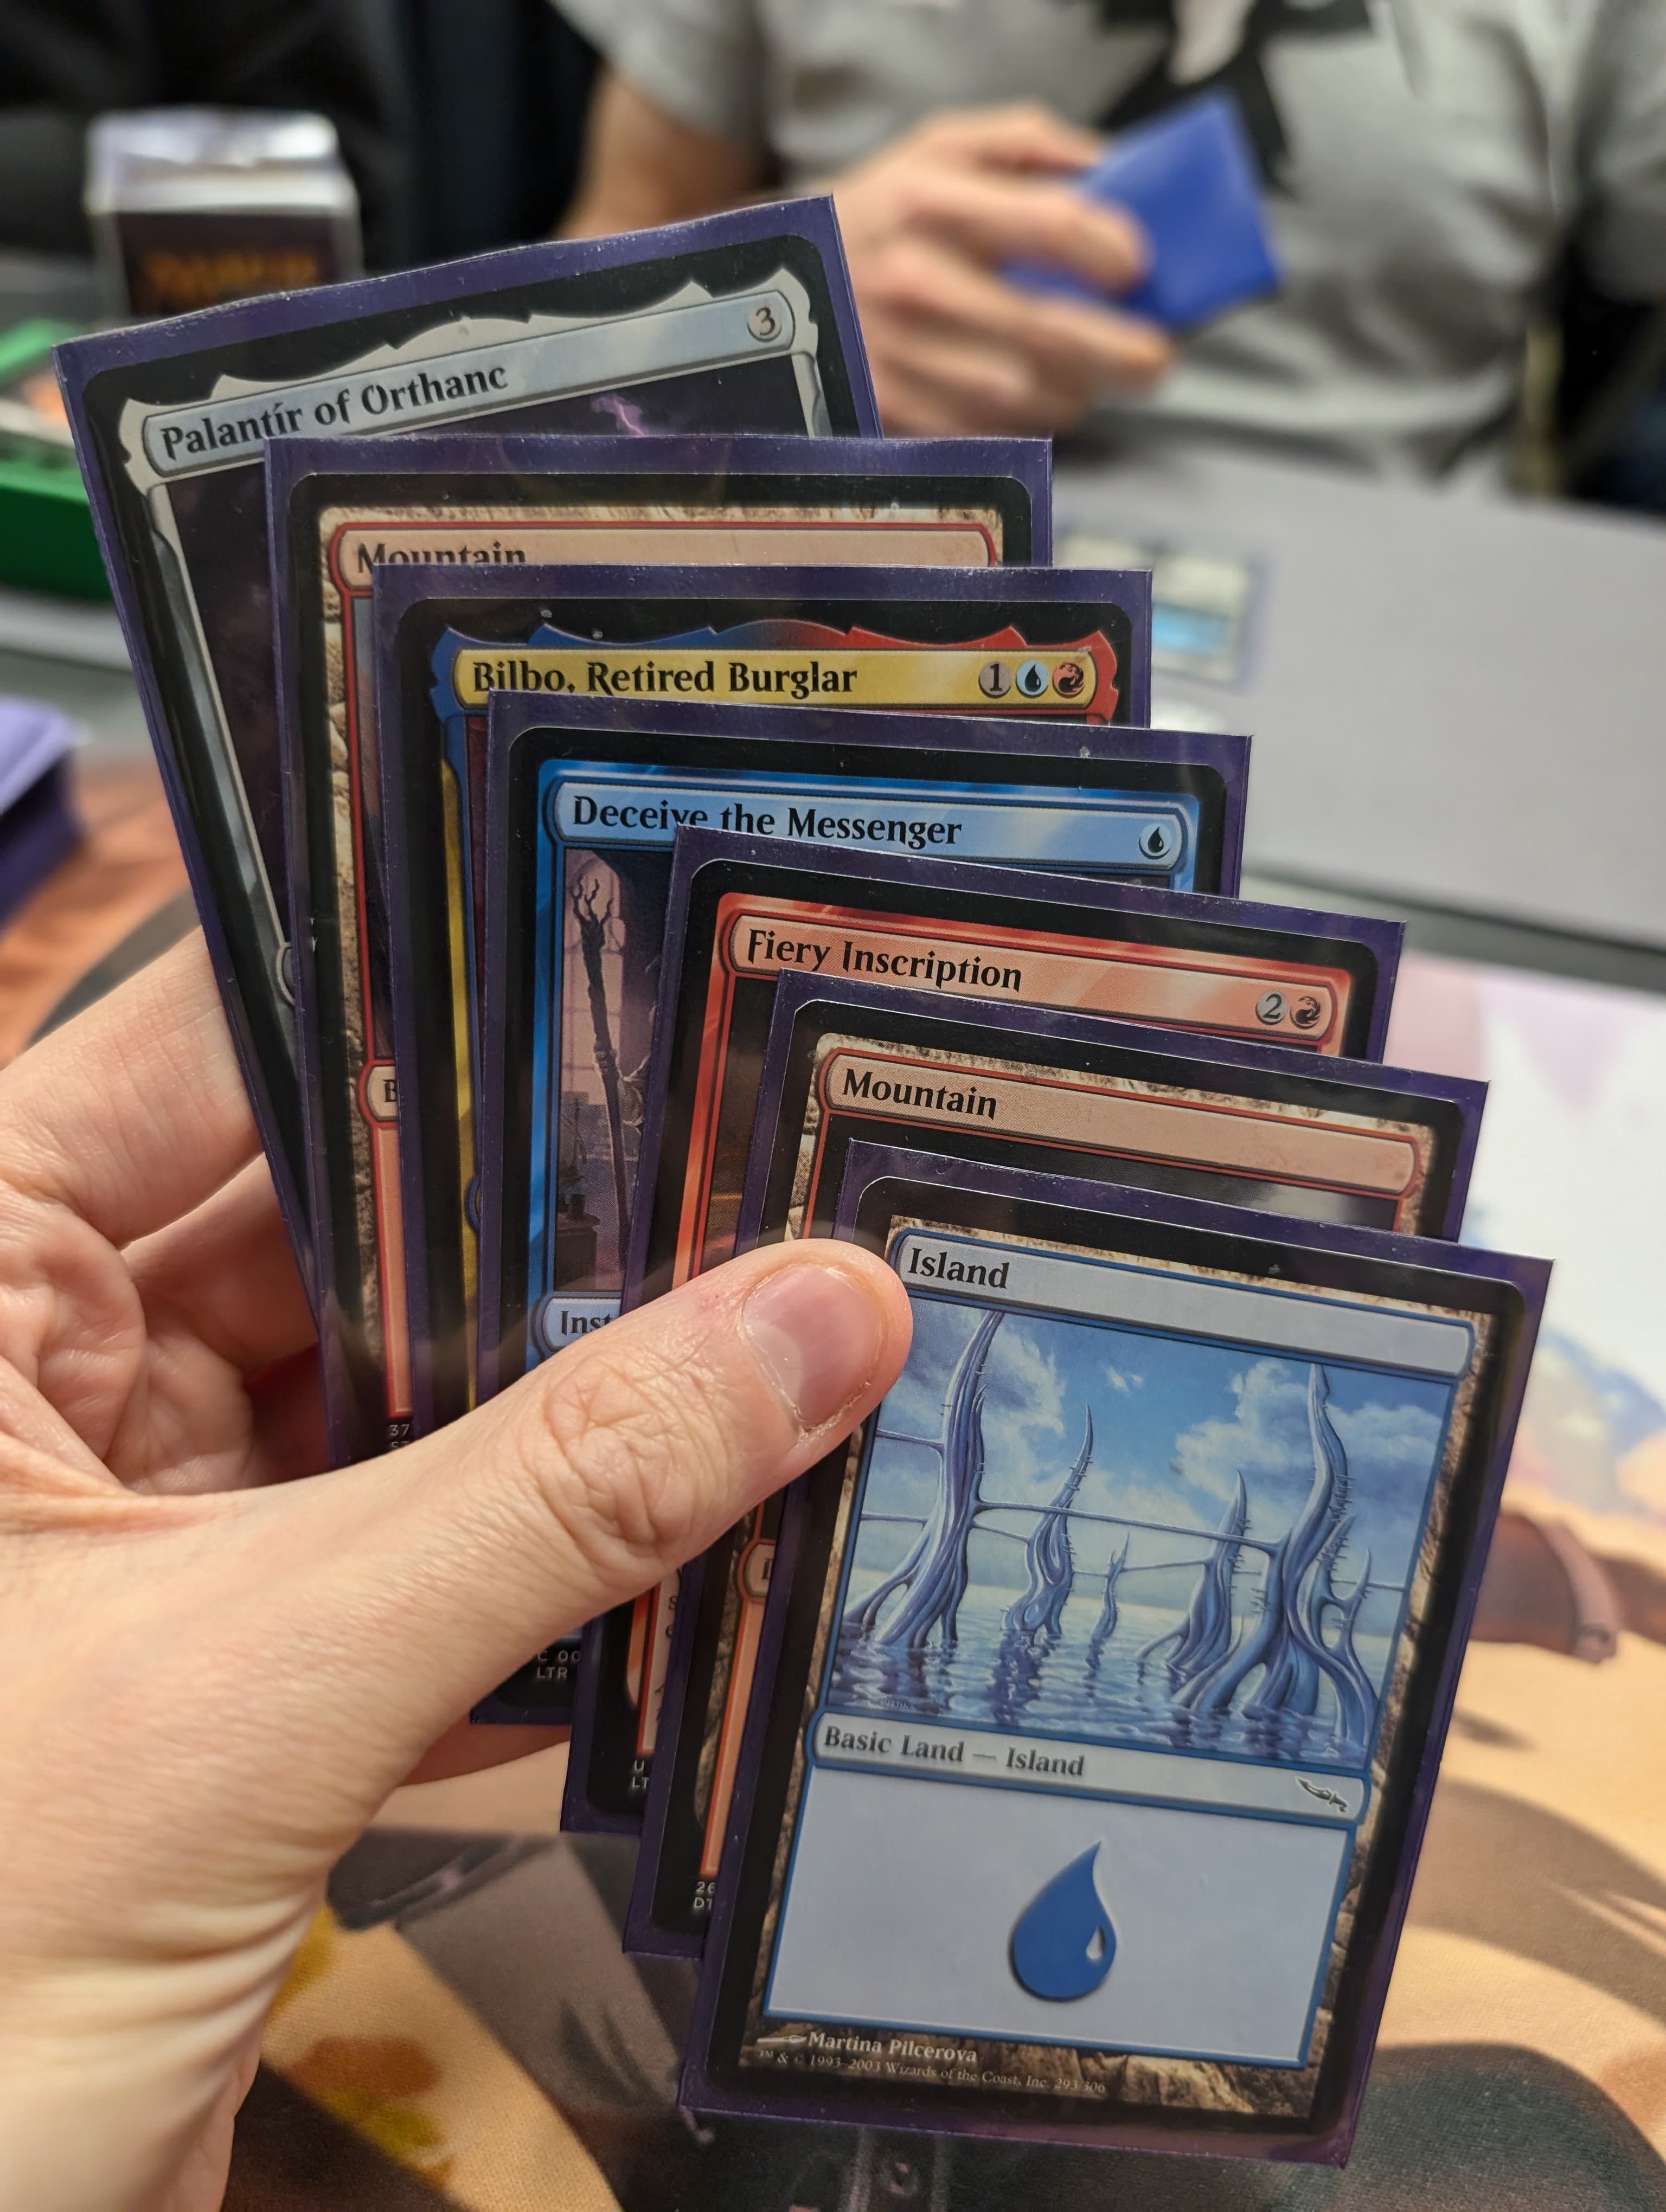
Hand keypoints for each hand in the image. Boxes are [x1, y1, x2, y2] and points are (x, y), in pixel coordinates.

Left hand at [0, 937, 910, 2211]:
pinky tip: (694, 1550)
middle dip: (543, 1232)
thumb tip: (818, 1324)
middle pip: (335, 1228)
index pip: (219, 1057)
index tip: (649, 985)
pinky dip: (538, 1569)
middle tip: (768, 1184)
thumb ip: (549, 1498)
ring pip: (390, 1402)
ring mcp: (123, 1526)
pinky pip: (403, 1558)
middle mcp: (28, 1376)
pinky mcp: (208, 1667)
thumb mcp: (244, 1691)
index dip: (434, 1015)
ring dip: (565, 1412)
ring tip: (777, 1345)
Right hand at [830, 104, 1174, 434]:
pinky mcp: (890, 412)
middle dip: (1119, 353)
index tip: (1136, 269)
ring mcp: (899, 357)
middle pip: (1048, 332)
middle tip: (1154, 359)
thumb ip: (1025, 143)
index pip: (1053, 226)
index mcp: (931, 201)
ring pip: (1023, 397)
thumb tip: (1108, 170)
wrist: (771, 284)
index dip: (1112, 251)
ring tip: (1085, 377)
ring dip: (1073, 393)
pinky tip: (1029, 398)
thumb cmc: (879, 212)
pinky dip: (1023, 423)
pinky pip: (985, 432)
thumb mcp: (937, 147)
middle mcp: (914, 282)